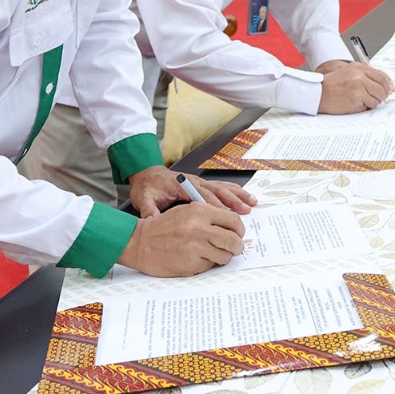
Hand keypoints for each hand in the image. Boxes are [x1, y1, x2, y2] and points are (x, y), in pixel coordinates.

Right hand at [116, 202, 244, 276]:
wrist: (139, 242)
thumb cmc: (162, 227)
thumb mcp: (186, 212)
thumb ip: (209, 216)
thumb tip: (231, 226)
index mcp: (200, 211)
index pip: (233, 220)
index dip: (239, 230)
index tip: (238, 234)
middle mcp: (200, 227)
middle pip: (234, 240)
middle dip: (237, 246)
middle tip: (234, 248)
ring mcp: (196, 246)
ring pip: (225, 255)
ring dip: (223, 256)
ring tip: (212, 253)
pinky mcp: (191, 263)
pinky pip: (211, 265)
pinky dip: (207, 263)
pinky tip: (196, 258)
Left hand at [128, 166, 254, 216]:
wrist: (146, 174)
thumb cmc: (146, 187)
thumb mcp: (142, 199)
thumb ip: (149, 209)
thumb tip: (153, 219)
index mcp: (180, 185)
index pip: (200, 195)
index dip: (214, 204)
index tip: (225, 214)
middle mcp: (193, 181)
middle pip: (216, 190)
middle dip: (232, 200)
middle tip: (245, 211)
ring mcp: (199, 181)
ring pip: (222, 187)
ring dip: (238, 195)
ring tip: (252, 203)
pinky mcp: (202, 183)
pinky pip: (221, 186)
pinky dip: (234, 191)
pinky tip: (246, 197)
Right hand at [318, 62, 394, 112]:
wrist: (317, 93)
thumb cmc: (332, 85)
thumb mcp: (349, 73)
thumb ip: (366, 77)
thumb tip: (387, 86)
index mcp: (359, 68)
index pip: (382, 76)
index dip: (388, 85)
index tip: (390, 90)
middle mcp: (360, 76)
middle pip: (383, 88)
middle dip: (382, 95)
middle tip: (377, 98)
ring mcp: (358, 87)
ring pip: (377, 98)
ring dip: (372, 102)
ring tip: (361, 101)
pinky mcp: (356, 99)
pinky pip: (369, 106)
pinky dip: (364, 107)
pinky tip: (355, 104)